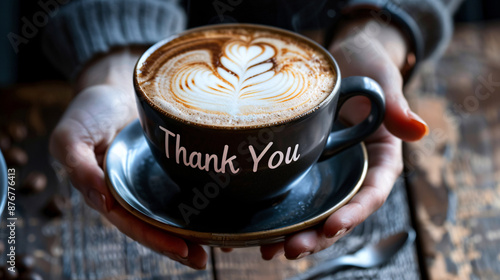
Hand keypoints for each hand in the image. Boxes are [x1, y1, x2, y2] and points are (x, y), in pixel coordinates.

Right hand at [49, 48, 207, 268]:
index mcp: (110, 192)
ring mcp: (154, 178)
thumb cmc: (89, 112)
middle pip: (158, 224)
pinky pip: (187, 185)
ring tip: (221, 244)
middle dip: (179, 245)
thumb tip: (101, 201)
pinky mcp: (172, 164)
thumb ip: (78, 166)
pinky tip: (225, 210)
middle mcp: (134, 191)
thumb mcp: (71, 137)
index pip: (133, 223)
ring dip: (195, 229)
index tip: (182, 249)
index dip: (155, 238)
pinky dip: (204, 201)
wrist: (114, 86)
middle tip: (203, 259)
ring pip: (175, 211)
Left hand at [260, 19, 427, 259]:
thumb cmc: (370, 65)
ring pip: (315, 210)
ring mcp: (329, 170)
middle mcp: (353, 171)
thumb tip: (419, 131)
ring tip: (270, 250)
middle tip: (291, 250)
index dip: (353, 214)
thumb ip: (397, 107)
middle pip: (339, 211)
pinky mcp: (306, 164)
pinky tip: (257, 227)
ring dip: (295, 232)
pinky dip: (279, 212)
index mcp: (380, 158)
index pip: (371, 193)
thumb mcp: (384, 82)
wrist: (345, 58)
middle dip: (317, 235)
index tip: (332, 227)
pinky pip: (294, 192)